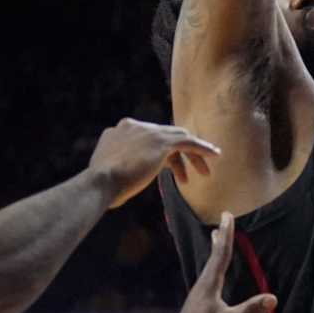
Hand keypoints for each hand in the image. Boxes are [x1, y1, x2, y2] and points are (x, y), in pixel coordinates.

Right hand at [90, 119, 219, 207]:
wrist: (99, 184)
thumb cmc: (101, 187)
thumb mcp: (108, 172)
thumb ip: (120, 167)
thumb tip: (122, 179)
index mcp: (120, 130)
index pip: (148, 138)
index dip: (162, 154)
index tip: (169, 168)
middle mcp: (133, 125)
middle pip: (165, 136)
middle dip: (180, 154)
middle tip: (192, 171)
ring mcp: (147, 131)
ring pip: (178, 138)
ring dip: (194, 154)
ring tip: (205, 172)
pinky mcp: (161, 141)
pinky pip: (188, 142)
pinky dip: (202, 148)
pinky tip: (214, 156)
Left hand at [162, 213, 276, 312]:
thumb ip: (249, 310)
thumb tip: (273, 298)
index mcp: (209, 284)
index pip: (221, 254)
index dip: (226, 234)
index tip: (227, 215)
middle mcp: (202, 284)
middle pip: (214, 256)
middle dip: (221, 238)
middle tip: (223, 220)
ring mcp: (198, 294)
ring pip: (210, 266)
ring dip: (216, 251)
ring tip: (217, 239)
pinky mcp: (198, 303)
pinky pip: (209, 277)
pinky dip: (214, 266)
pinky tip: (215, 274)